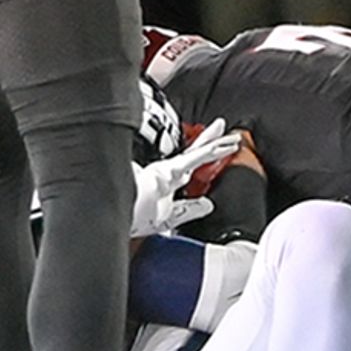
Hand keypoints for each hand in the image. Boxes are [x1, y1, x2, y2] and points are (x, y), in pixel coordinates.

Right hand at [131, 119, 245, 237]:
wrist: (118, 217)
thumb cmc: (132, 218)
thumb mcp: (168, 219)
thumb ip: (189, 210)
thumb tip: (208, 205)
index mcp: (163, 184)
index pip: (187, 169)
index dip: (201, 159)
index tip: (214, 152)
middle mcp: (165, 173)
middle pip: (194, 155)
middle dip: (208, 143)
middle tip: (222, 131)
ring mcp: (167, 169)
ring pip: (197, 153)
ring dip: (215, 144)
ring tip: (232, 138)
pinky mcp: (169, 170)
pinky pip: (194, 158)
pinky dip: (210, 151)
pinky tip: (222, 145)